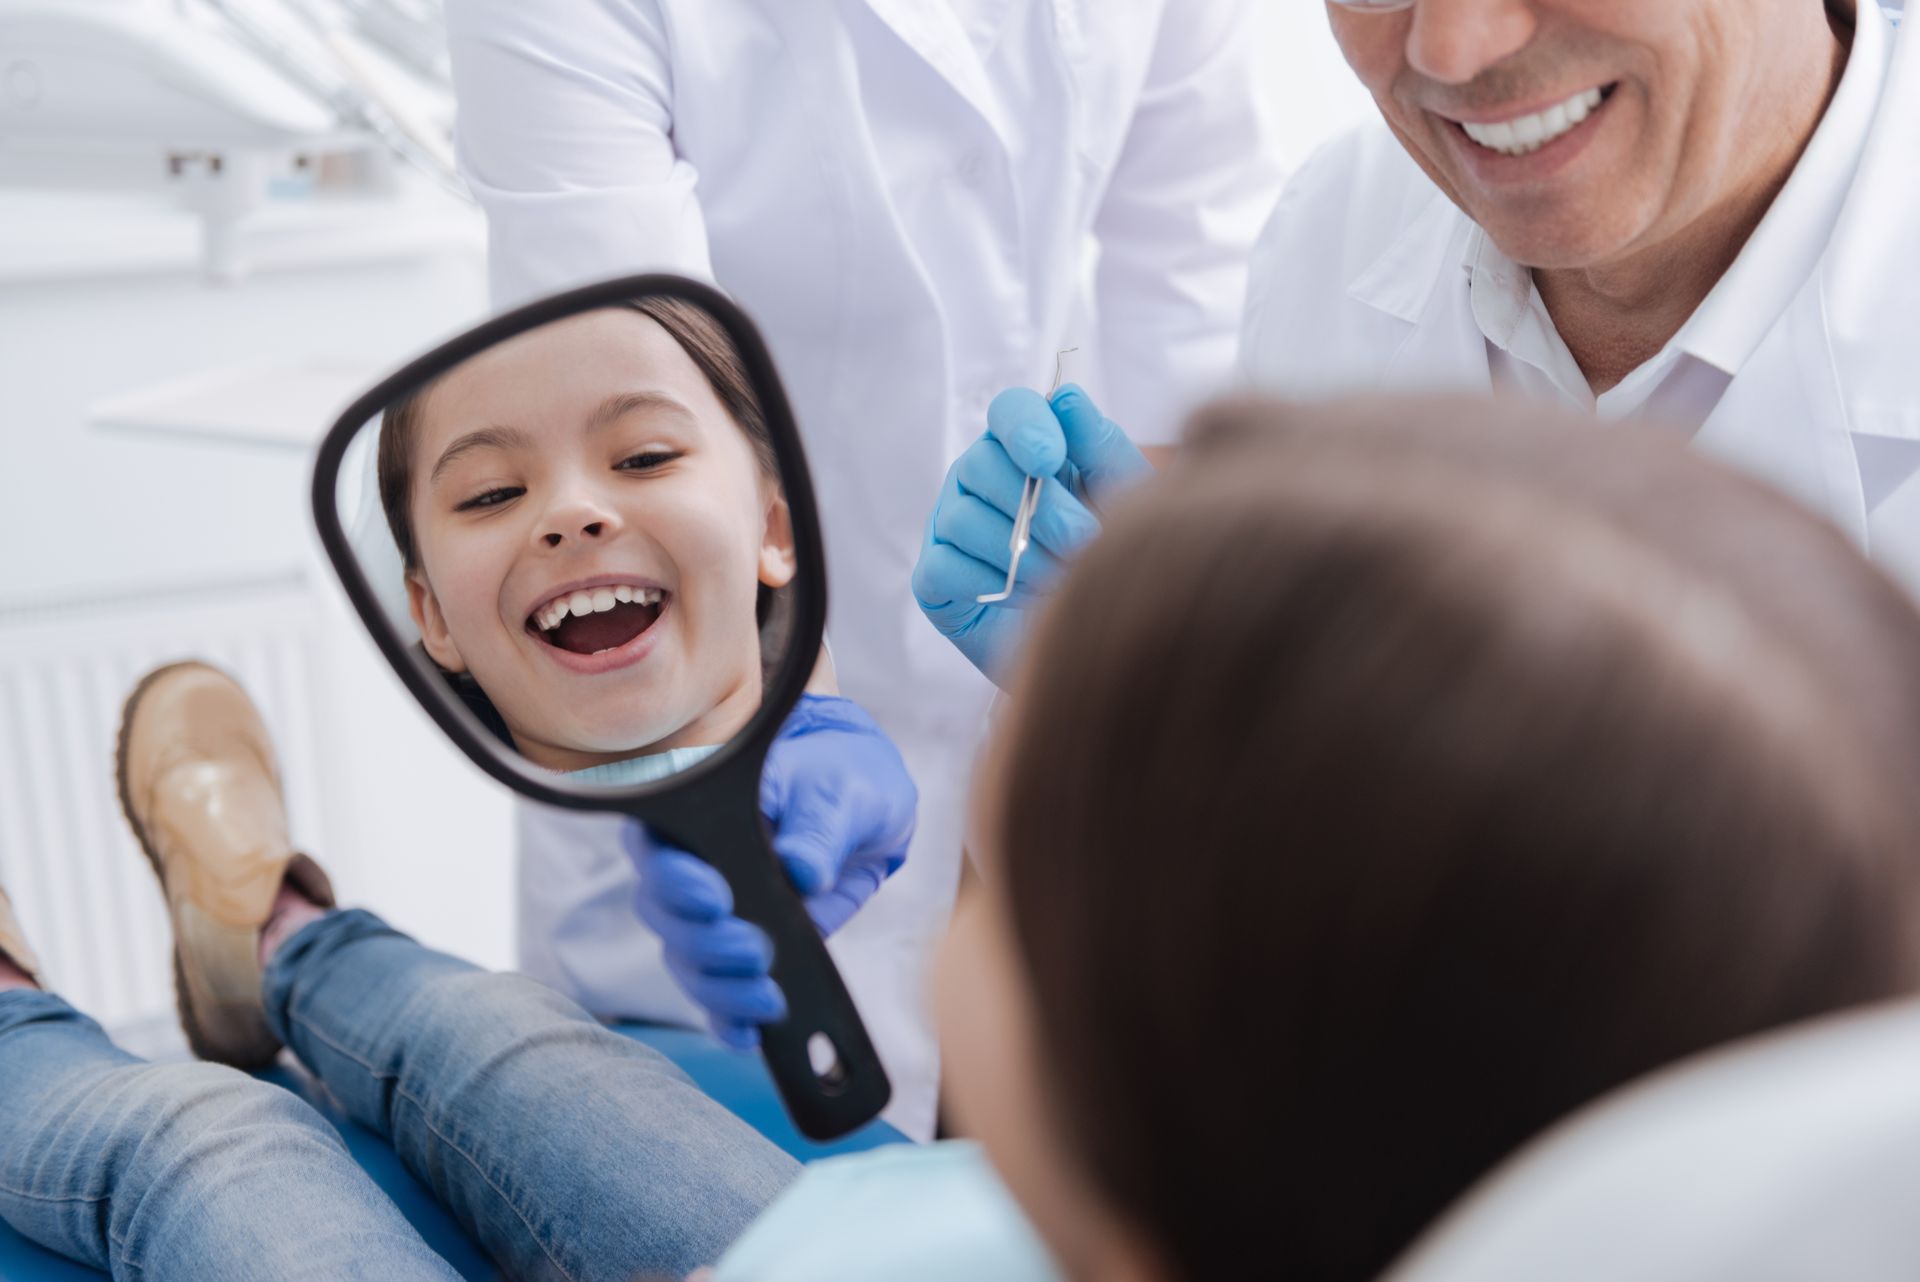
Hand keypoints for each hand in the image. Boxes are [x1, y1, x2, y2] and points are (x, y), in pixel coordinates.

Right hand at [625, 695, 917, 1048]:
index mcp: (695, 809)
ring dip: (720, 988)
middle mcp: (687, 866)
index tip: (717, 899)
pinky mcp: (736, 952)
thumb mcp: (839, 793)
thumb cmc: (839, 780)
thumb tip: (801, 870)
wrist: (864, 813)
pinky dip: (729, 1018)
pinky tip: (751, 1033)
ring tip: (769, 997)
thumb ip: (818, 828)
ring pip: (686, 960)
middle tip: (755, 950)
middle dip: (705, 942)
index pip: (656, 846)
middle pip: (664, 914)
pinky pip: (717, 994)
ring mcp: (709, 915)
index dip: (676, 879)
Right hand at [913, 383, 1149, 682]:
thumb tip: (1067, 399)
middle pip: (981, 463)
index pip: (1009, 411)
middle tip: (1081, 539)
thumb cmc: (1107, 559)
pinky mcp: (934, 578)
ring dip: (1019, 554)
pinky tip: (1019, 596)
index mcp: (1026, 449)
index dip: (1024, 428)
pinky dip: (985, 582)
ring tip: (1059, 579)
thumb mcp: (1124, 502)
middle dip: (1036, 507)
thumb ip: (1101, 449)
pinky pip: (943, 566)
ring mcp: (951, 525)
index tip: (1050, 458)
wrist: (1093, 636)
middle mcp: (981, 478)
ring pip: (962, 518)